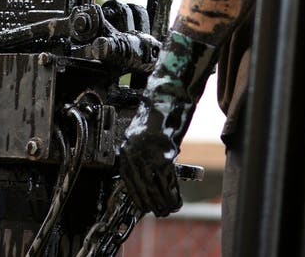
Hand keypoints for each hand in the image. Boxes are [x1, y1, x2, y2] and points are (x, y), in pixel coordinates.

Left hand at [119, 30, 217, 215]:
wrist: (170, 92)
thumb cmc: (160, 109)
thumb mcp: (147, 131)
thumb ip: (144, 151)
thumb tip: (148, 173)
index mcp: (127, 146)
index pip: (128, 181)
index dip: (137, 196)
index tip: (144, 206)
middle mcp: (134, 152)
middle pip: (140, 189)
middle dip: (151, 204)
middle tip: (160, 212)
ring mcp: (148, 154)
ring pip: (154, 189)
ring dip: (163, 203)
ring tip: (170, 210)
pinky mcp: (163, 155)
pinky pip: (167, 182)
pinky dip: (173, 194)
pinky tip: (177, 201)